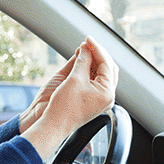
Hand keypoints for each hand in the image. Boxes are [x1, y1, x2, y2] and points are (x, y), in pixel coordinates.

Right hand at [20, 36, 118, 158]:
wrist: (54, 125)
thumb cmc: (64, 106)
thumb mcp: (74, 78)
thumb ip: (83, 60)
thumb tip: (86, 47)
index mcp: (107, 92)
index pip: (106, 64)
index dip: (97, 49)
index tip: (87, 39)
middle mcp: (107, 96)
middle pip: (108, 68)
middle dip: (98, 54)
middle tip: (87, 42)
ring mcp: (101, 99)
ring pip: (102, 73)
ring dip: (94, 61)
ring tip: (84, 50)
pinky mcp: (93, 100)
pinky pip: (96, 81)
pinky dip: (90, 70)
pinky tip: (82, 61)